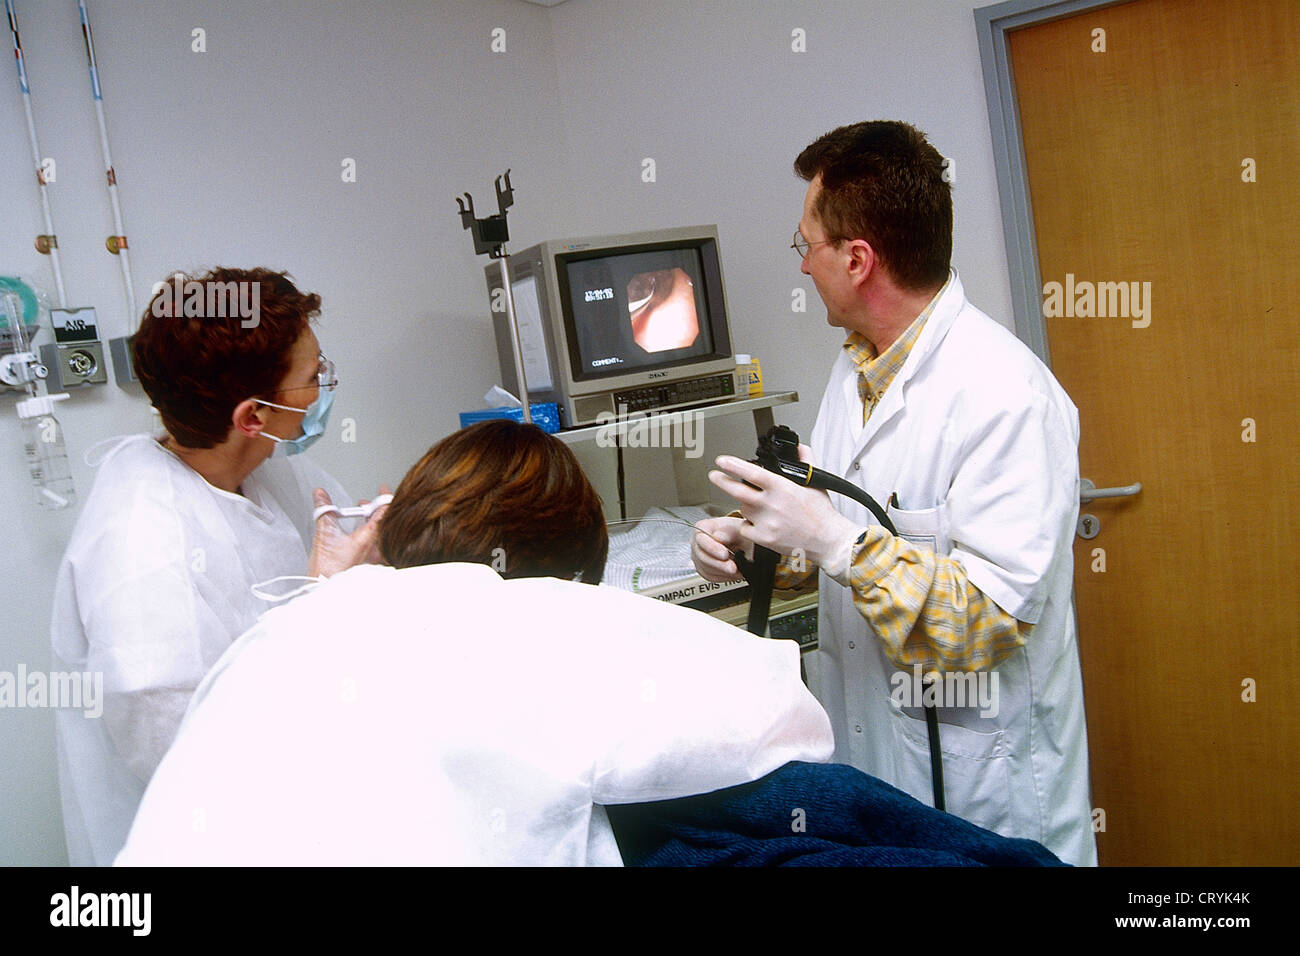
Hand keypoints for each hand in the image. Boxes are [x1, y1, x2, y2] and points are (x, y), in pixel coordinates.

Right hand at [307, 486, 390, 576]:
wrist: (324, 589)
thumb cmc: (327, 569)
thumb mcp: (324, 534)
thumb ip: (324, 510)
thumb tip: (321, 495)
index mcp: (369, 538)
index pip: (384, 512)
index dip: (385, 498)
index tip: (383, 490)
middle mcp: (376, 548)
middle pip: (385, 523)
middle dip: (374, 510)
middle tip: (365, 504)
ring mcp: (375, 558)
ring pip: (381, 535)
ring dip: (371, 523)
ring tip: (361, 518)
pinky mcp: (370, 567)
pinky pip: (376, 547)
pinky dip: (370, 537)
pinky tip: (358, 536)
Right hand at [690, 516, 751, 581]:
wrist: (745, 544)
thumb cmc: (740, 533)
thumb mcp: (739, 528)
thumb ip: (728, 531)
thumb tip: (718, 537)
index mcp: (703, 527)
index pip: (701, 538)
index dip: (712, 548)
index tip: (725, 554)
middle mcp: (698, 542)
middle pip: (701, 556)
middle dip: (719, 564)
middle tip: (733, 568)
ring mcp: (699, 557)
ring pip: (705, 569)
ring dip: (722, 572)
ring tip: (736, 570)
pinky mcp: (704, 569)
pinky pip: (710, 576)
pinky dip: (723, 576)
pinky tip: (732, 573)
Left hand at [708, 455, 860, 567]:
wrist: (828, 541)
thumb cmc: (822, 514)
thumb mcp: (815, 483)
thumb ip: (806, 462)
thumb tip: (800, 447)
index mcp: (783, 488)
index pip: (753, 473)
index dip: (734, 466)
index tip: (722, 461)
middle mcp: (772, 505)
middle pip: (738, 491)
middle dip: (722, 481)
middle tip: (714, 475)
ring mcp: (766, 523)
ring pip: (743, 508)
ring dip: (745, 505)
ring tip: (759, 506)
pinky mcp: (764, 539)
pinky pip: (745, 527)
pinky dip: (748, 524)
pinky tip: (759, 523)